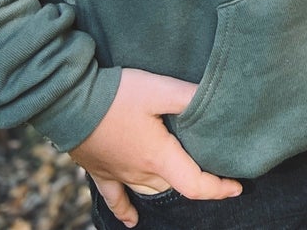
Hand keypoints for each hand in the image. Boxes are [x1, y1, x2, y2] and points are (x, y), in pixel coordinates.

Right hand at [69, 68, 241, 226]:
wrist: (69, 103)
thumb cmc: (117, 96)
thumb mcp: (160, 89)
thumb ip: (191, 96)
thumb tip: (219, 96)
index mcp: (158, 157)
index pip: (195, 185)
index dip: (219, 189)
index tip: (238, 186)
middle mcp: (139, 173)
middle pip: (175, 185)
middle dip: (198, 182)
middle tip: (217, 172)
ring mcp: (118, 174)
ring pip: (150, 190)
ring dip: (170, 188)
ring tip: (187, 184)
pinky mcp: (100, 170)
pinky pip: (115, 198)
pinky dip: (125, 210)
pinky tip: (131, 221)